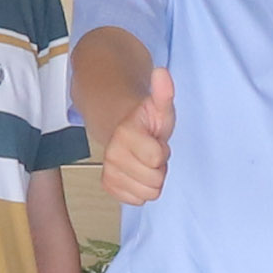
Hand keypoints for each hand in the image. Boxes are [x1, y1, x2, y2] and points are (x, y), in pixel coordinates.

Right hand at [101, 62, 176, 207]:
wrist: (125, 130)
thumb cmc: (146, 121)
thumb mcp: (160, 106)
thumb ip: (163, 92)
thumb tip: (162, 72)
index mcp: (125, 133)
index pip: (157, 158)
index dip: (163, 151)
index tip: (157, 140)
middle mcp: (112, 154)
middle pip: (154, 180)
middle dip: (158, 167)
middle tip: (152, 152)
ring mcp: (109, 170)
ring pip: (146, 193)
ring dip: (151, 179)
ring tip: (146, 162)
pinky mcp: (109, 184)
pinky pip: (135, 200)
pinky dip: (141, 190)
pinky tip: (138, 173)